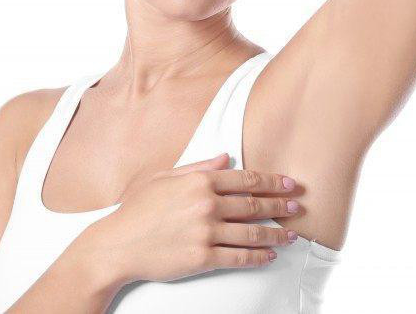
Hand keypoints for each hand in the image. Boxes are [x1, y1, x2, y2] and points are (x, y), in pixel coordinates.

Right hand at [79, 152, 299, 284]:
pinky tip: (269, 256)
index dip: (272, 182)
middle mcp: (206, 204)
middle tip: (297, 207)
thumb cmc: (139, 209)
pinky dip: (258, 257)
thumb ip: (198, 166)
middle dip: (280, 206)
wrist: (118, 244)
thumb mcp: (165, 177)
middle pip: (254, 204)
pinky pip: (238, 257)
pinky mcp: (202, 257)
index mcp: (199, 182)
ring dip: (276, 234)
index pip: (246, 180)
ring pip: (251, 232)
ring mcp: (205, 232)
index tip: (288, 184)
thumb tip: (226, 157)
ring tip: (291, 236)